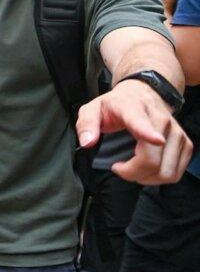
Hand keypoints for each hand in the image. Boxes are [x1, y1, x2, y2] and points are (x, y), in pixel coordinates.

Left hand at [76, 79, 193, 184]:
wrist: (143, 93)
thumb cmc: (116, 105)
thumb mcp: (92, 109)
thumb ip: (86, 124)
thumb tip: (87, 142)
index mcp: (133, 109)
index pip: (141, 122)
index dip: (148, 132)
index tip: (156, 139)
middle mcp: (160, 119)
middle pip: (152, 159)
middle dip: (132, 173)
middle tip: (119, 167)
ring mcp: (176, 132)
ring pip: (166, 171)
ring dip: (146, 178)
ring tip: (132, 167)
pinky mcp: (185, 144)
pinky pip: (175, 173)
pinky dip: (159, 177)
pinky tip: (147, 168)